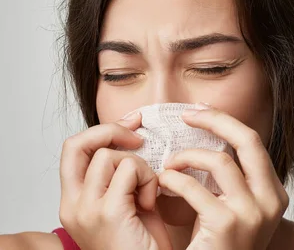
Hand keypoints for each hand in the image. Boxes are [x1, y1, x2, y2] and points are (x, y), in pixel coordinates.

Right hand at [58, 113, 171, 249]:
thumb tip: (134, 138)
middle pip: (79, 144)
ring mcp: (87, 209)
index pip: (73, 150)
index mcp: (74, 202)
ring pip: (111, 155)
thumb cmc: (142, 245)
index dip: (101, 130)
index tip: (131, 125)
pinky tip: (152, 202)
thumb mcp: (127, 202)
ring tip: (147, 193)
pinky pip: (130, 170)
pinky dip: (149, 179)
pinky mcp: (108, 212)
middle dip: (112, 131)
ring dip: (139, 166)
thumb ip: (122, 175)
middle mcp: (73, 205)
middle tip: (139, 140)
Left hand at [158, 105, 288, 249]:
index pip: (253, 143)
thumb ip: (231, 180)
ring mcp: (253, 213)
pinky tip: (163, 183)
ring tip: (169, 163)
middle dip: (215, 120)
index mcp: (274, 193)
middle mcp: (270, 200)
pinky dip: (174, 179)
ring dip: (187, 156)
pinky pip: (195, 188)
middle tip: (187, 114)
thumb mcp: (235, 209)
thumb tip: (209, 138)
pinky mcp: (228, 225)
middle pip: (248, 140)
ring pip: (221, 160)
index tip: (201, 112)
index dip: (225, 122)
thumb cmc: (218, 247)